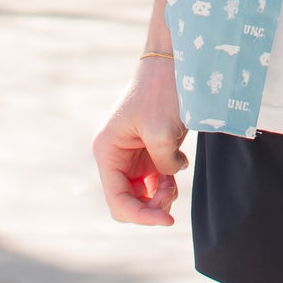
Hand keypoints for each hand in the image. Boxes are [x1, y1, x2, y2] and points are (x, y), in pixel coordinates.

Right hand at [92, 57, 188, 226]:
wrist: (175, 61)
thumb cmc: (163, 91)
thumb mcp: (163, 132)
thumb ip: (163, 165)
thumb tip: (169, 180)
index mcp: (107, 151)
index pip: (118, 200)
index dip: (141, 216)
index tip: (168, 220)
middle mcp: (114, 155)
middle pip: (127, 201)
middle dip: (149, 206)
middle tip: (172, 194)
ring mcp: (130, 154)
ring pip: (140, 194)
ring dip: (159, 196)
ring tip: (174, 183)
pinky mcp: (146, 150)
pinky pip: (152, 180)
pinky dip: (165, 184)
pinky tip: (176, 171)